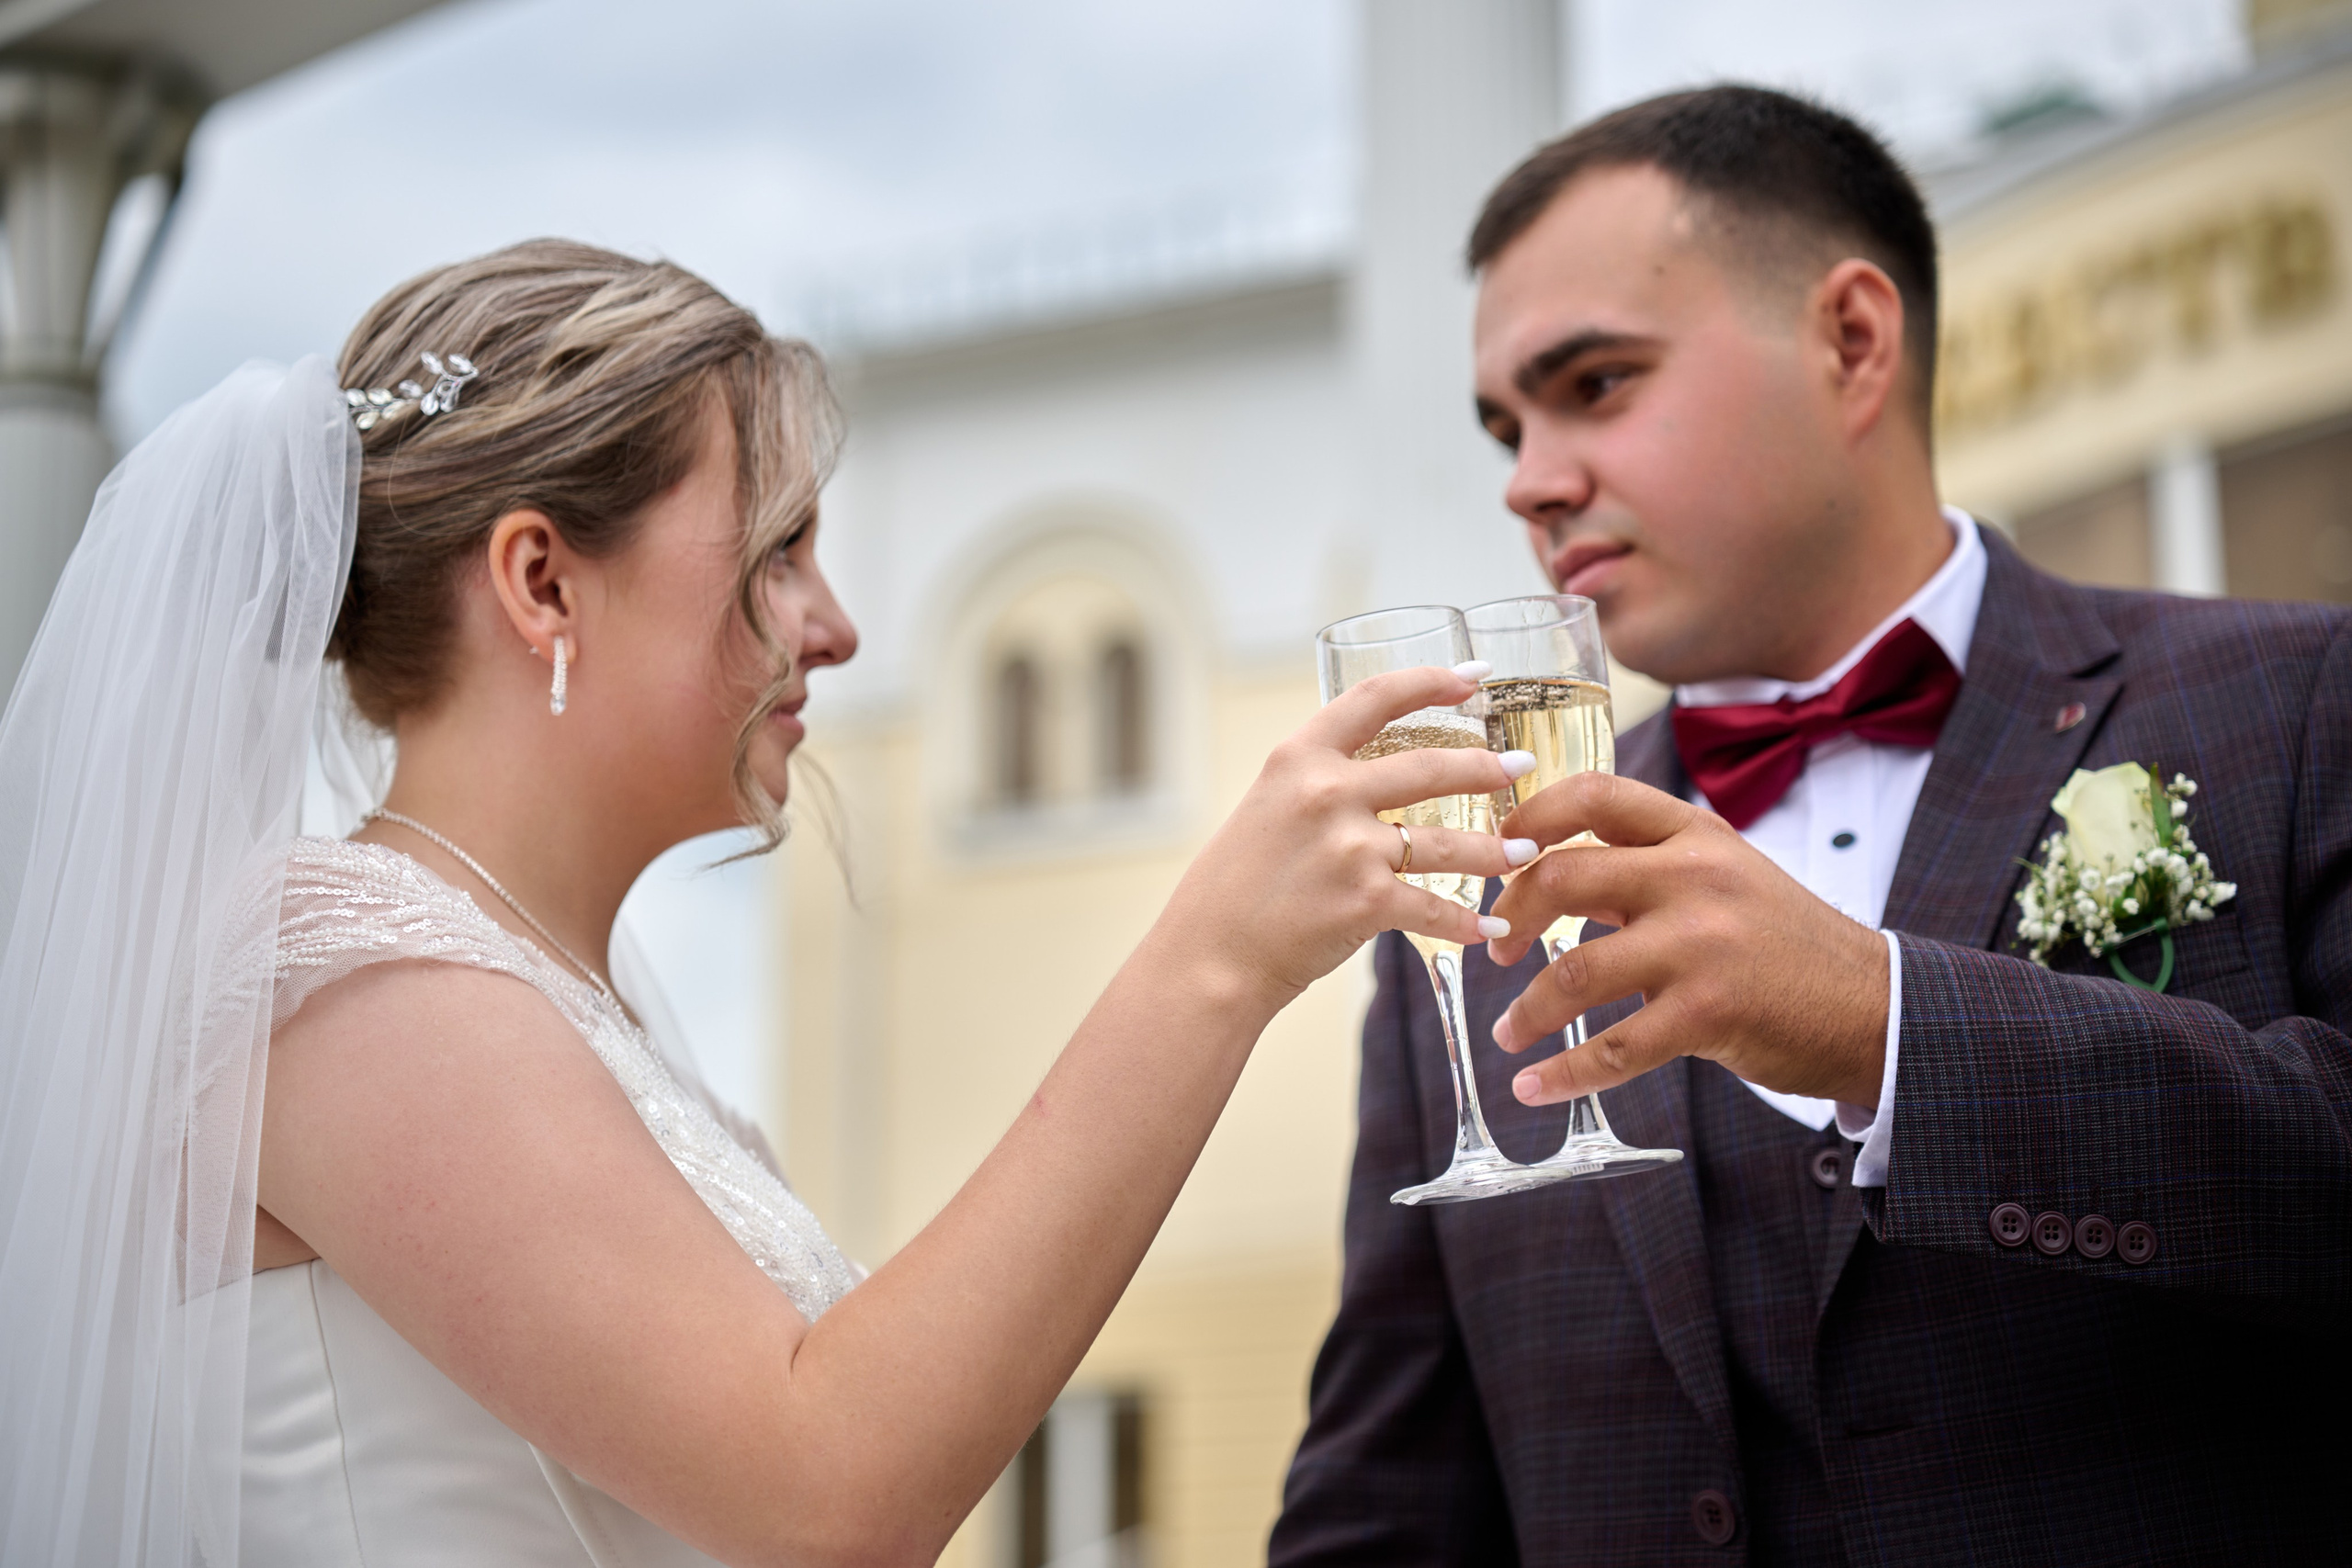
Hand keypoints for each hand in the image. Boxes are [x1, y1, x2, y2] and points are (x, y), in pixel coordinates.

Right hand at [1157, 665, 1535, 1008]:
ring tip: (1524, 851)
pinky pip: (1435, 908)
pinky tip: (1490, 926)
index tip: (1473, 675)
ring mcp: (1349, 846)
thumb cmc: (1234, 888)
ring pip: (1447, 841)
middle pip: (1431, 765)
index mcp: (1299, 758)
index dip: (1431, 680)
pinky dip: (1467, 922)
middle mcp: (1326, 792)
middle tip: (1521, 769)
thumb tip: (1376, 778)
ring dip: (1495, 849)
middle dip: (1488, 767)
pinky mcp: (1366, 901)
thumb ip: (1318, 785)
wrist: (1208, 957)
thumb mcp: (1267, 808)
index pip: (1376, 696)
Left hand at [1488, 773, 1887, 1108]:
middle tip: (1496, 950)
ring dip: (1528, 1009)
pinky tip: (1533, 1086)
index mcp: (1694, 833)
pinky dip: (1564, 1073)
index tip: (1496, 852)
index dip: (1529, 818)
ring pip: (1577, 971)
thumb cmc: (1786, 943)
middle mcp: (1695, 876)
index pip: (1592, 794)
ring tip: (1509, 1031)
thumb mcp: (1723, 876)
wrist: (1874, 1006)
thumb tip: (1549, 877)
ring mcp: (1702, 944)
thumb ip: (1644, 868)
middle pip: (1563, 876)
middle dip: (1510, 917)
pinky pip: (1614, 1048)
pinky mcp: (1710, 1012)